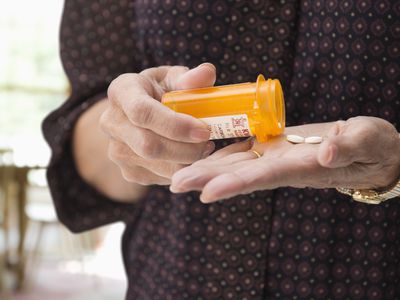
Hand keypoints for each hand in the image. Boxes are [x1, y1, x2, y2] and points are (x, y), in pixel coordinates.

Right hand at [100, 64, 215, 185]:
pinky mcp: (127, 171)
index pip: (142, 112)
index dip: (175, 125)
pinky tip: (189, 157)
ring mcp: (116, 150)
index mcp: (121, 91)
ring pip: (156, 166)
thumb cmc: (161, 92)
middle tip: (209, 143)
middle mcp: (111, 122)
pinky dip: (180, 170)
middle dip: (186, 149)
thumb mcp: (173, 78)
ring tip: (203, 148)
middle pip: (149, 146)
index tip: (203, 130)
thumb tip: (207, 74)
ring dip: (186, 162)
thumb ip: (190, 78)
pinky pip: (158, 178)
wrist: (138, 115)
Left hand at [170, 117, 399, 202]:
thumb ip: (348, 147)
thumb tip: (325, 154)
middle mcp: (282, 166)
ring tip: (175, 176)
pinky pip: (243, 151)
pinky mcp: (274, 147)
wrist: (367, 148)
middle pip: (240, 174)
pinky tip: (198, 156)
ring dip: (206, 170)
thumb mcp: (367, 142)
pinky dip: (220, 155)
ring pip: (236, 164)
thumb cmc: (372, 147)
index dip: (235, 184)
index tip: (206, 193)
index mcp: (301, 167)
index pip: (264, 177)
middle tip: (173, 184)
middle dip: (207, 180)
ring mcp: (275, 157)